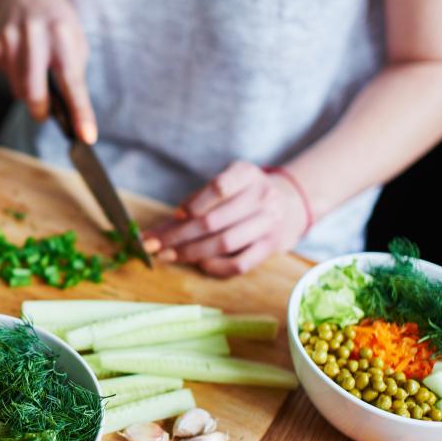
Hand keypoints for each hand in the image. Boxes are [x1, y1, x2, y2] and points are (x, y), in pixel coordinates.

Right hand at [0, 0, 96, 142]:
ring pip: (19, 89)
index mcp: (63, 33)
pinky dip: (18, 79)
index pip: (73, 81)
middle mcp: (35, 36)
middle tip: (46, 113)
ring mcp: (10, 40)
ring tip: (37, 73)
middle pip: (35, 92)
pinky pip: (8, 77)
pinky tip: (23, 59)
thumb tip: (69, 107)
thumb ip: (72, 67)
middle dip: (41, 110)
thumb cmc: (54, 14)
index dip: (80, 111)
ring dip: (30, 93)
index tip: (86, 136)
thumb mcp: (74, 34)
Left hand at [143, 162, 308, 276]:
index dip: (193, 203)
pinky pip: (239, 263)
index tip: (174, 216)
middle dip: (178, 235)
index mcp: (247, 174)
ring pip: (224, 243)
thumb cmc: (241, 195)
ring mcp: (269, 223)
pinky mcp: (270, 248)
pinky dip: (215, 266)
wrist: (287, 204)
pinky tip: (200, 263)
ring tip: (168, 255)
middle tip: (153, 245)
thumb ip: (193, 203)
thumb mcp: (224, 185)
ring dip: (191, 252)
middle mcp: (262, 196)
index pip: (218, 187)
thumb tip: (156, 232)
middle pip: (214, 220)